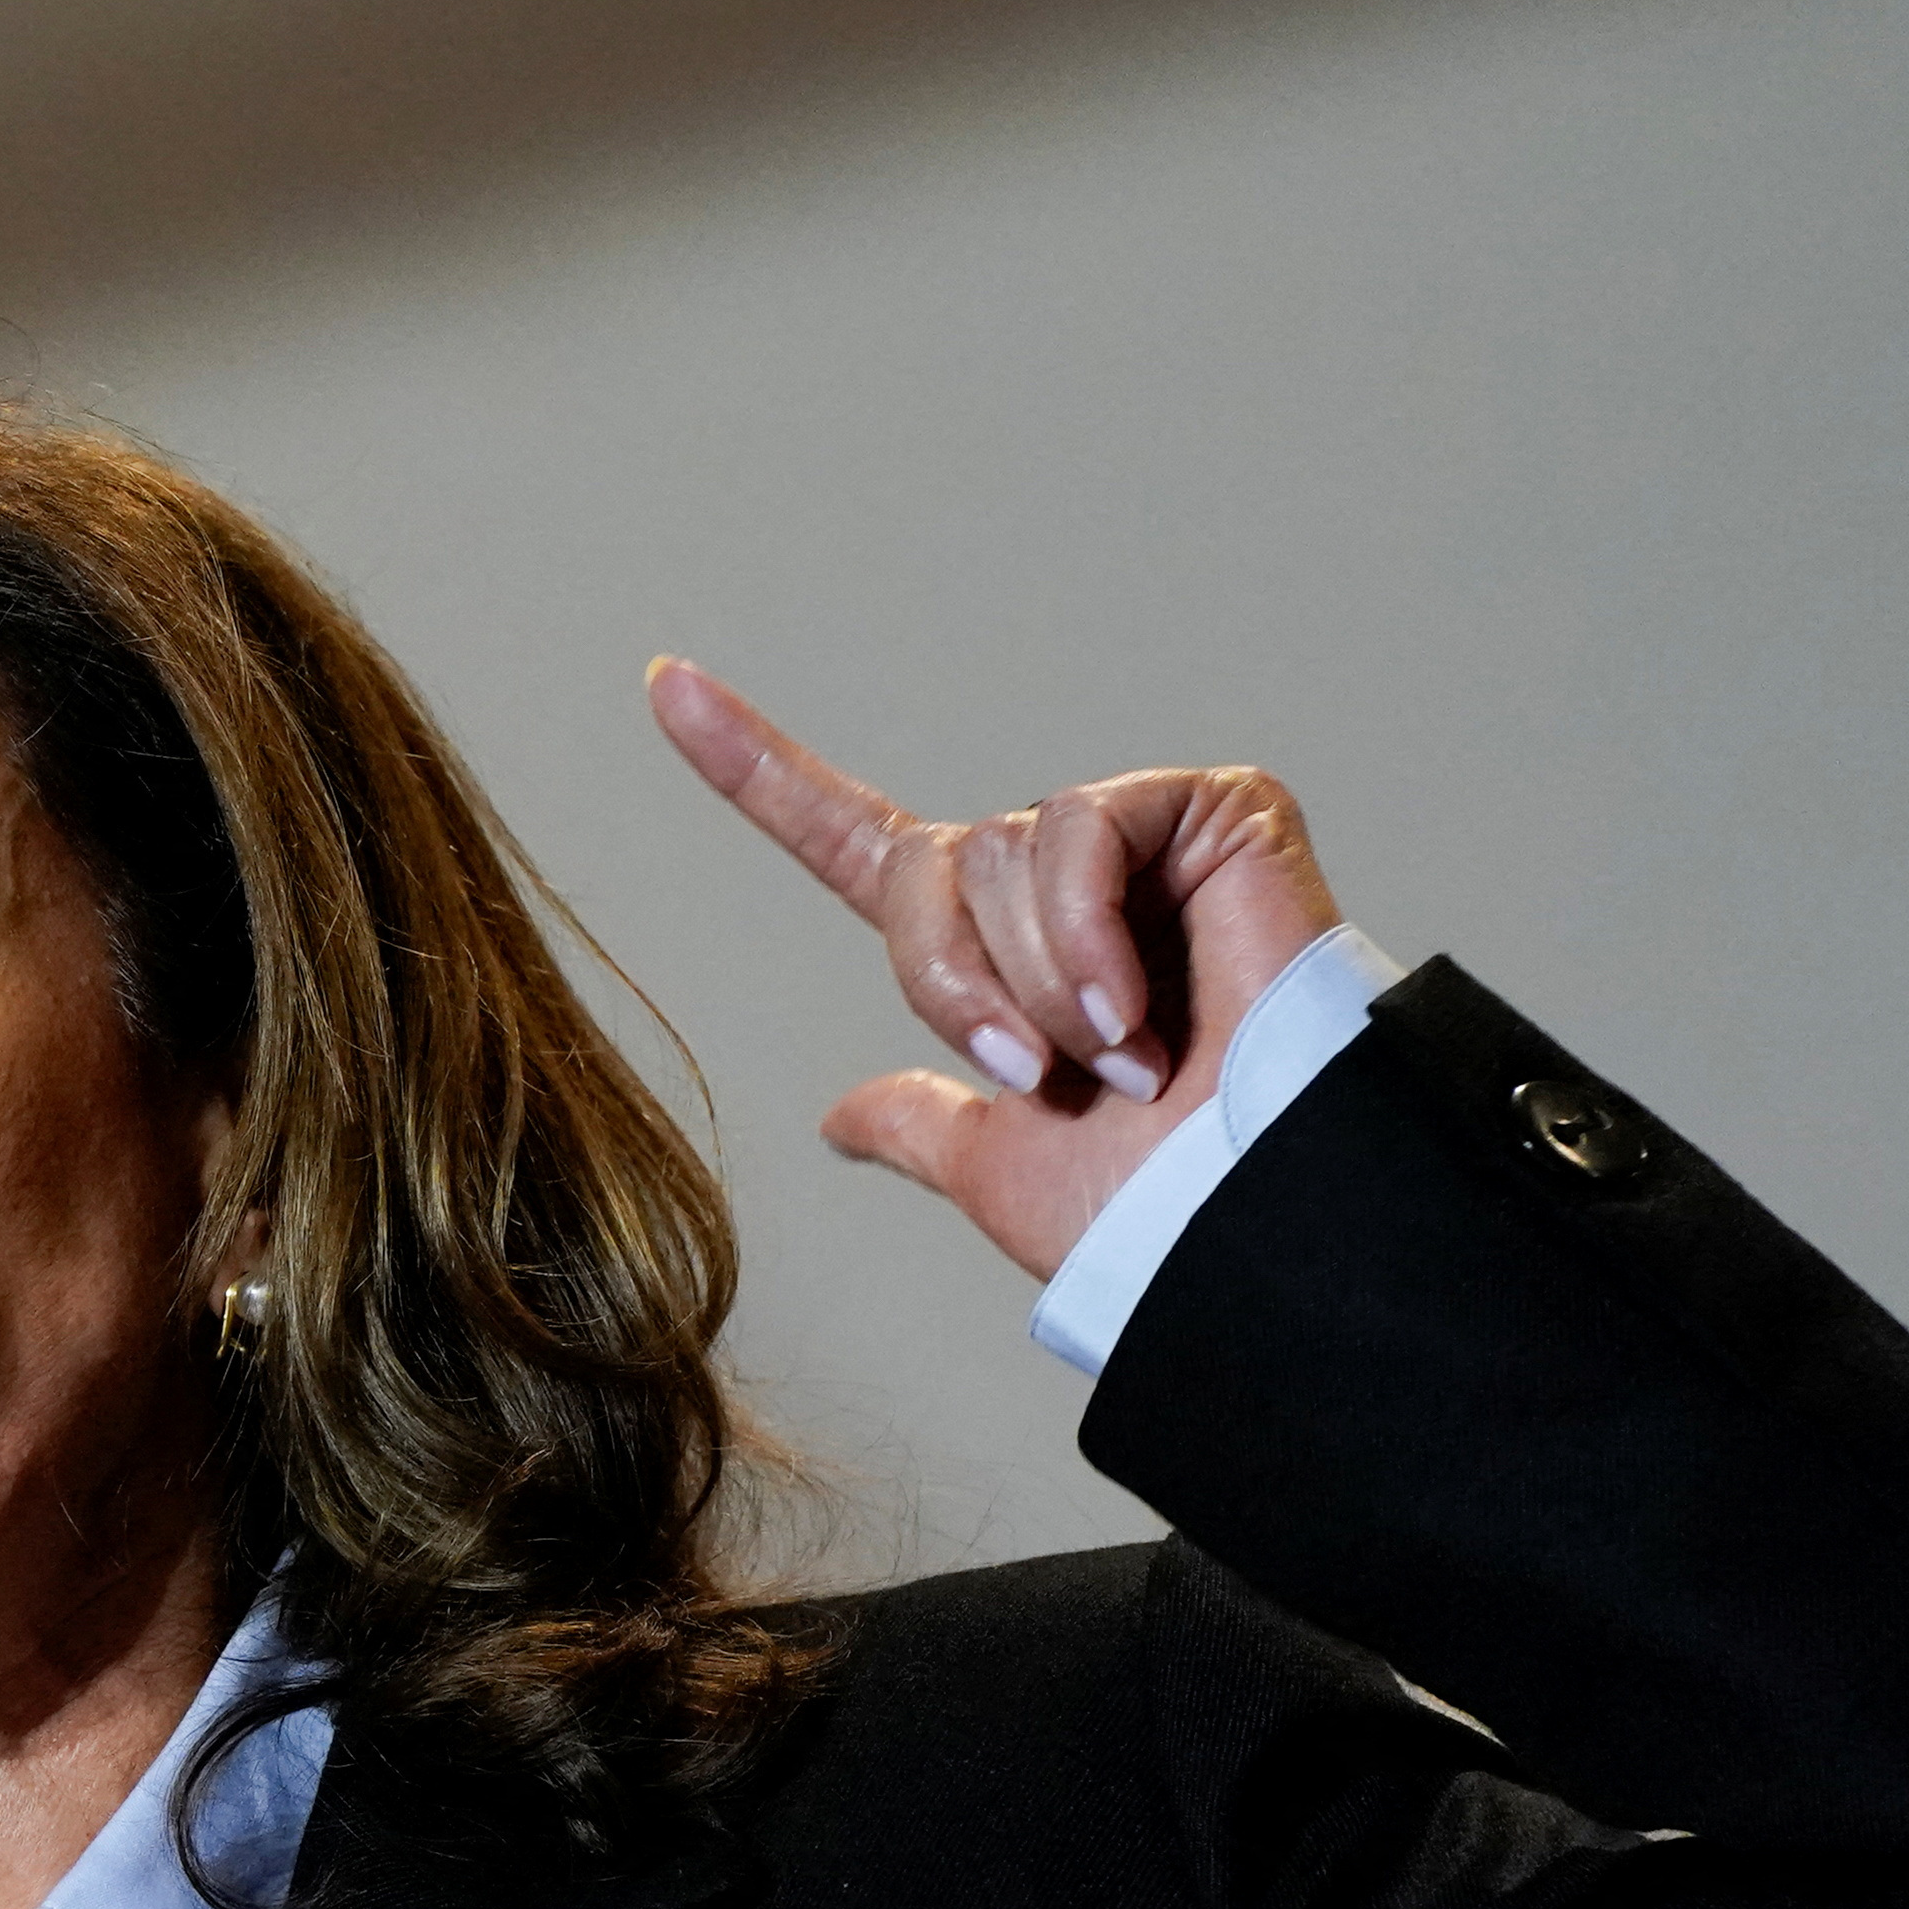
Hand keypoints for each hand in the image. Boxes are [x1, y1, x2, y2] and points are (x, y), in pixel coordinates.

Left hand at [645, 659, 1339, 1279]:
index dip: (759, 770)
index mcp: (994, 951)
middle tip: (1036, 1072)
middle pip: (925, 869)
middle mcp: (1059, 886)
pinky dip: (1087, 931)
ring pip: (1001, 853)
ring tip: (1123, 1056)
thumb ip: (922, 1125)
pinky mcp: (1216, 810)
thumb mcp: (996, 1167)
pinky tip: (1140, 1009)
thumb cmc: (1146, 1208)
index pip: (853, 844)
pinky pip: (1086, 827)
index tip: (664, 685)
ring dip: (1036, 978)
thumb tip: (844, 1116)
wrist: (1244, 1223)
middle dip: (953, 982)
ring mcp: (1139, 843)